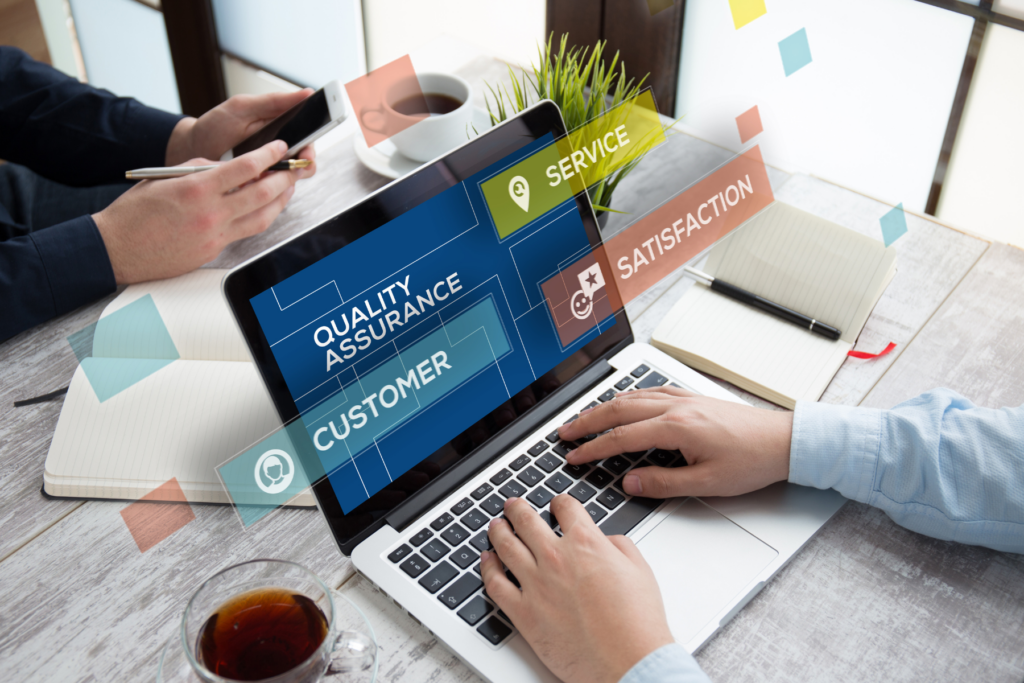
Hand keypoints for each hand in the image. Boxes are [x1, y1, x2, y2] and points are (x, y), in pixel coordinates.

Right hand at [94, 141, 297, 283]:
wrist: (117, 249)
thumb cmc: (135, 212)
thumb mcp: (166, 177)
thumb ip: (201, 169)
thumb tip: (229, 167)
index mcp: (197, 188)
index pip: (246, 167)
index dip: (269, 155)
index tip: (280, 147)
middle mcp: (210, 213)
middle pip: (263, 193)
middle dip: (285, 178)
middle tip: (294, 168)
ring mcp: (215, 235)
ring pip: (263, 217)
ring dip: (281, 201)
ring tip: (287, 188)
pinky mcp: (214, 251)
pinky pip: (247, 232)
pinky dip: (260, 218)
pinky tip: (264, 209)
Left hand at [165, 90, 316, 178]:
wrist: (190, 151)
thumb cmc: (215, 126)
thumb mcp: (242, 108)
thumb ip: (273, 102)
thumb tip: (307, 93)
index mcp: (280, 126)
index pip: (309, 133)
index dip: (314, 137)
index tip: (312, 140)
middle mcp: (279, 149)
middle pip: (306, 156)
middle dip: (305, 159)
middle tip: (298, 160)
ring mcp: (271, 168)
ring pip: (295, 175)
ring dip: (291, 175)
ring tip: (279, 171)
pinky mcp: (261, 185)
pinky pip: (277, 191)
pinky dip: (274, 188)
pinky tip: (264, 182)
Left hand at [482, 496, 673, 682]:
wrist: (629, 662)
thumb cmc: (638, 623)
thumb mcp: (639, 569)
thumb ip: (618, 546)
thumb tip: (605, 540)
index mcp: (586, 543)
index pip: (565, 508)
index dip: (560, 502)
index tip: (556, 504)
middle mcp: (557, 558)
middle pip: (527, 521)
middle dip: (518, 509)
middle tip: (513, 505)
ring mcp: (536, 585)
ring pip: (506, 546)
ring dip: (498, 531)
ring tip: (496, 525)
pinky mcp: (524, 613)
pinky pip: (496, 584)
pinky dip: (487, 568)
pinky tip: (486, 561)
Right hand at [557, 386, 791, 497]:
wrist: (784, 441)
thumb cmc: (751, 461)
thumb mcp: (707, 483)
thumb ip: (664, 483)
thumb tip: (631, 483)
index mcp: (677, 427)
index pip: (622, 437)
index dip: (594, 448)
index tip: (574, 456)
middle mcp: (676, 407)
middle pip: (618, 409)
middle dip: (587, 421)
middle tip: (564, 432)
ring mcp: (683, 398)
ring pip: (631, 397)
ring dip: (603, 407)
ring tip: (583, 418)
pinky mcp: (691, 397)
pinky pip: (649, 391)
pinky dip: (627, 397)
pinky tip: (622, 402)